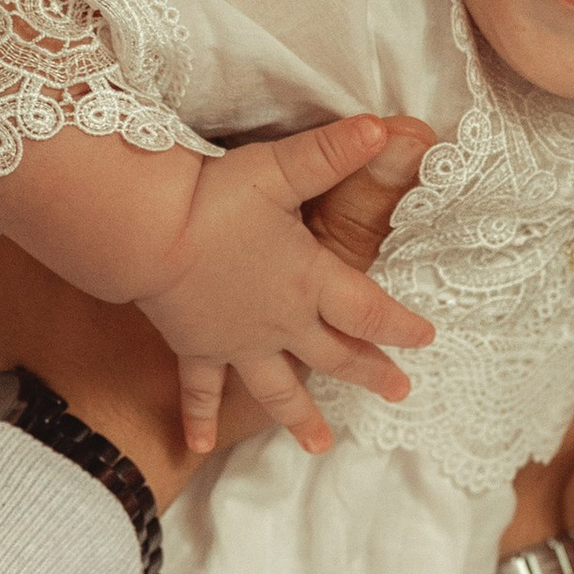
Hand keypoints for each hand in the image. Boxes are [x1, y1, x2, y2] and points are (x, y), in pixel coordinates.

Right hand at [137, 125, 436, 455]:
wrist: (147, 232)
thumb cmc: (214, 198)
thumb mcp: (281, 168)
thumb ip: (333, 152)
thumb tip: (385, 126)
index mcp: (309, 280)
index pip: (369, 310)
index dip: (401, 325)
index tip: (426, 339)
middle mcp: (281, 321)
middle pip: (336, 355)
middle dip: (370, 372)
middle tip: (399, 392)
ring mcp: (238, 342)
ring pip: (278, 388)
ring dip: (301, 417)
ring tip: (321, 445)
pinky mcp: (196, 347)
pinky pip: (201, 390)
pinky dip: (199, 418)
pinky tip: (200, 447)